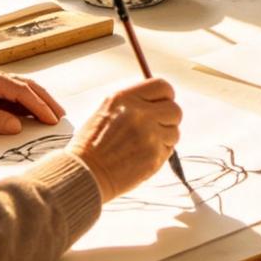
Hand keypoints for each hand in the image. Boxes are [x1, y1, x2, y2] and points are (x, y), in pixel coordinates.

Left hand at [0, 64, 65, 135]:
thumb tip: (17, 126)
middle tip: (60, 114)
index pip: (21, 91)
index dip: (38, 106)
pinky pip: (11, 95)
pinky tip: (32, 112)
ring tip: (52, 113)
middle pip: (26, 85)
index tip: (52, 119)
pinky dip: (24, 103)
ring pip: (20, 88)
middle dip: (44, 99)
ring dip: (37, 100)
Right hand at [74, 78, 181, 203]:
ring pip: (174, 132)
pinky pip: (169, 150)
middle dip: (169, 119)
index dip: (166, 96)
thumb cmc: (92, 144)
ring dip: (165, 138)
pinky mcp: (154, 156)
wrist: (85, 173)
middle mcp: (140, 114)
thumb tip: (159, 100)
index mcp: (125, 98)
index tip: (162, 104)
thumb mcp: (106, 110)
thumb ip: (133, 102)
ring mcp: (149, 135)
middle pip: (175, 110)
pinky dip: (160, 153)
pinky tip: (141, 156)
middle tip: (157, 127)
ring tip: (144, 144)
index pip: (163, 87)